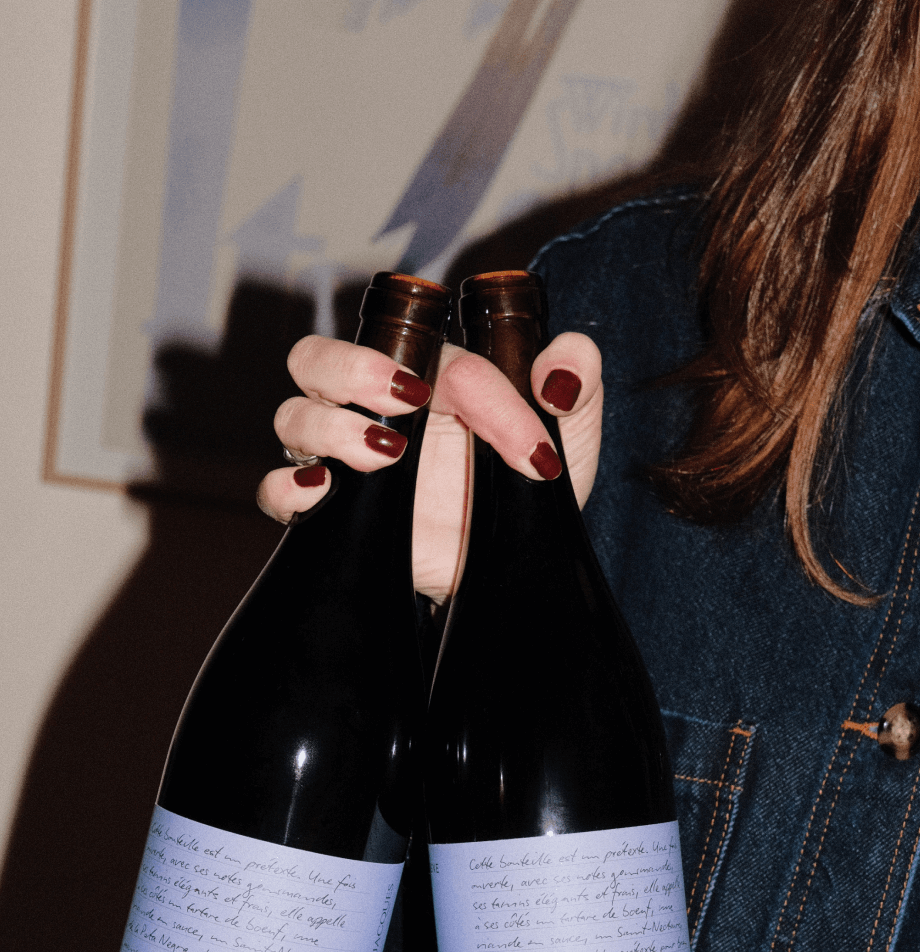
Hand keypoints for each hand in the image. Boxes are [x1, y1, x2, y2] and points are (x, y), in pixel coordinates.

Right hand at [258, 331, 602, 603]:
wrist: (512, 569)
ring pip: (293, 418)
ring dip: (328, 428)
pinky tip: (323, 494)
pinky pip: (275, 492)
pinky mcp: (333, 516)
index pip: (423, 348)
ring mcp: (346, 461)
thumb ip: (577, 386)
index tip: (526, 440)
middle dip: (348, 367)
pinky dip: (285, 489)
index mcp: (426, 375)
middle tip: (402, 397)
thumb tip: (565, 366)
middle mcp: (372, 409)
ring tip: (386, 455)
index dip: (476, 386)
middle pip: (317, 359)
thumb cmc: (528, 491)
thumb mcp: (567, 441)